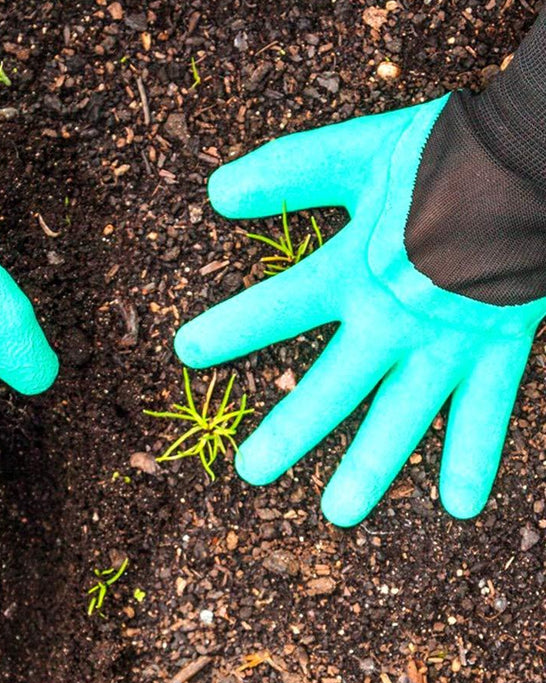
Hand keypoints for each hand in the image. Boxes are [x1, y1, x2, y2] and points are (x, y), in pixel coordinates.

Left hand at [175, 96, 544, 525]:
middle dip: (290, 431)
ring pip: (402, 416)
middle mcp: (395, 317)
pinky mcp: (497, 349)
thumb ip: (288, 173)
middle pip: (333, 386)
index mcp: (354, 270)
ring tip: (339, 513)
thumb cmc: (443, 154)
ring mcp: (447, 341)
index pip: (280, 307)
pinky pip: (486, 412)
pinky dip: (473, 456)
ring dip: (371, 467)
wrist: (535, 158)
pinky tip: (458, 506)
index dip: (231, 330)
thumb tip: (215, 194)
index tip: (186, 355)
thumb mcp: (356, 153)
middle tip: (250, 472)